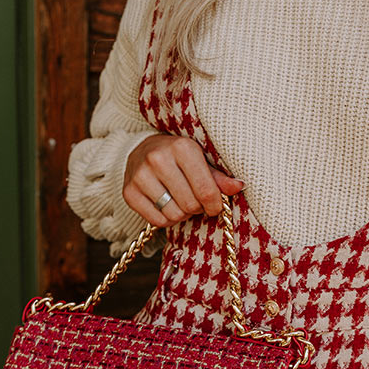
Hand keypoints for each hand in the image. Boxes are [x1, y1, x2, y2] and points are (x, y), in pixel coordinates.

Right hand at [123, 133, 243, 226]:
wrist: (142, 149)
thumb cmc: (178, 156)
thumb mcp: (200, 160)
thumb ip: (219, 177)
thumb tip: (238, 186)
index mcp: (182, 147)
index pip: (206, 191)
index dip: (215, 205)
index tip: (215, 206)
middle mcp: (158, 159)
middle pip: (190, 205)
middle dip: (197, 208)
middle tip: (195, 200)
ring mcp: (141, 176)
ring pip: (174, 214)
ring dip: (182, 214)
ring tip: (180, 201)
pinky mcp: (129, 191)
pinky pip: (157, 221)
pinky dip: (166, 219)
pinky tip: (166, 206)